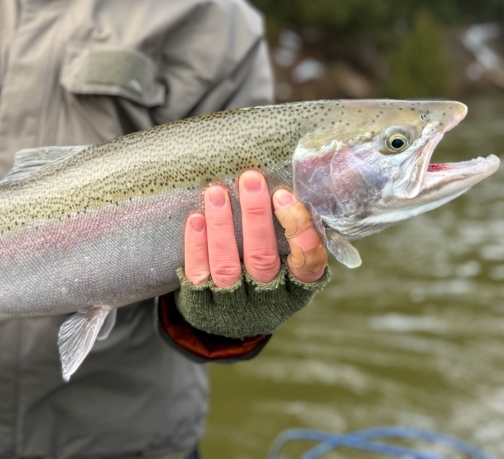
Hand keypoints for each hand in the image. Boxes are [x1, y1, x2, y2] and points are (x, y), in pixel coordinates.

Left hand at [175, 170, 329, 338]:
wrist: (227, 324)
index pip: (307, 262)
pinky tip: (196, 218)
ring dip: (222, 225)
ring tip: (217, 191)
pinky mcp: (202, 301)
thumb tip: (288, 188)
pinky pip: (198, 271)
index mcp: (295, 288)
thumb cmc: (265, 282)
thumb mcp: (288, 269)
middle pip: (262, 257)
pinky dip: (196, 244)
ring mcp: (232, 302)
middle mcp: (266, 297)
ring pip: (226, 264)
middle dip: (256, 215)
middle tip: (250, 179)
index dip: (298, 230)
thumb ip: (291, 238)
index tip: (283, 195)